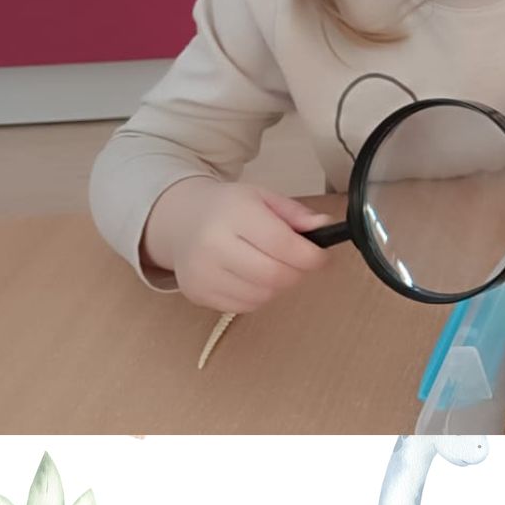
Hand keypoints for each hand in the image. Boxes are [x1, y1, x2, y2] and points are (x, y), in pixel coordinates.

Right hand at [141, 177, 334, 312]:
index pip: (281, 244)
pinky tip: (253, 277)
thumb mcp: (262, 197)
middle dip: (297, 273)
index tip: (320, 256)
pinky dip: (259, 296)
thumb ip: (295, 213)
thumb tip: (324, 226)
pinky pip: (244, 306)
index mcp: (234, 214)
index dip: (310, 256)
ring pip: (262, 295)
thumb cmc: (227, 208)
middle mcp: (213, 245)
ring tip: (274, 266)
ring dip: (279, 285)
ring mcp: (202, 273)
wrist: (181, 221)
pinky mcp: (197, 294)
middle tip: (300, 263)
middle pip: (274, 275)